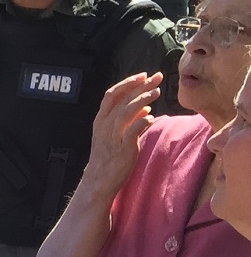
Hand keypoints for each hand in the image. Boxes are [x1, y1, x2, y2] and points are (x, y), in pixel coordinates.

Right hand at [81, 72, 159, 197]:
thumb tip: (146, 107)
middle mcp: (105, 126)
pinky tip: (151, 117)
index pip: (112, 94)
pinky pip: (132, 132)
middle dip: (140, 86)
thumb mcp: (115, 135)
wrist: (99, 181)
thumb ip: (130, 120)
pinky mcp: (122, 149)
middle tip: (157, 77)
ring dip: (142, 100)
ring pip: (125, 112)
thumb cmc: (108, 157)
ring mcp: (113, 137)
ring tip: (157, 92)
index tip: (143, 75)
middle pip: (121, 99)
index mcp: (101, 120)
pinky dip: (141, 122)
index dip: (128, 83)